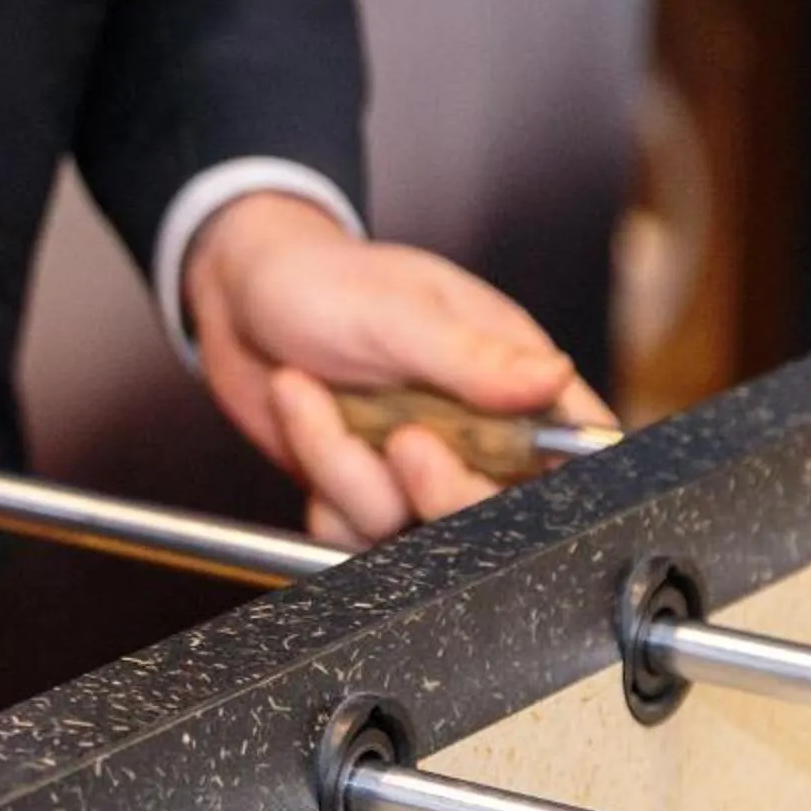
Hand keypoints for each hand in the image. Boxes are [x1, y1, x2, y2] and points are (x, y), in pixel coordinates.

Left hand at [185, 193, 615, 547]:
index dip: (556, 478)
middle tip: (403, 441)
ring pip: (403, 524)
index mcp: (510, 373)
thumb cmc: (324, 280)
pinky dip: (317, 482)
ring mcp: (412, 466)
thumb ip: (474, 356)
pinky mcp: (358, 489)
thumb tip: (553, 378)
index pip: (573, 445)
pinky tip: (301, 420)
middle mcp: (471, 429)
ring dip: (344, 468)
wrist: (238, 299)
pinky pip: (347, 529)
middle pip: (494, 510)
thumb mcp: (399, 311)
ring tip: (308, 393)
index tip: (503, 472)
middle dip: (440, 490)